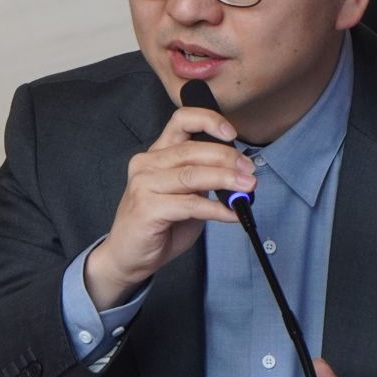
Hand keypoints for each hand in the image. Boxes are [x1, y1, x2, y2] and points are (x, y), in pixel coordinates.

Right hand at [83, 106, 254, 308]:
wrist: (127, 256)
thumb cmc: (158, 224)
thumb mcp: (184, 194)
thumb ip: (203, 179)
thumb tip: (239, 173)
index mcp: (157, 153)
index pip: (181, 120)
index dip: (208, 120)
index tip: (232, 134)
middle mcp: (147, 163)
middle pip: (192, 149)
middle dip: (227, 157)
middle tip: (249, 171)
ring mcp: (144, 184)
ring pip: (193, 175)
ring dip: (226, 180)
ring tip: (247, 188)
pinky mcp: (147, 208)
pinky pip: (191, 205)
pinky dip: (217, 209)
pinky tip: (232, 214)